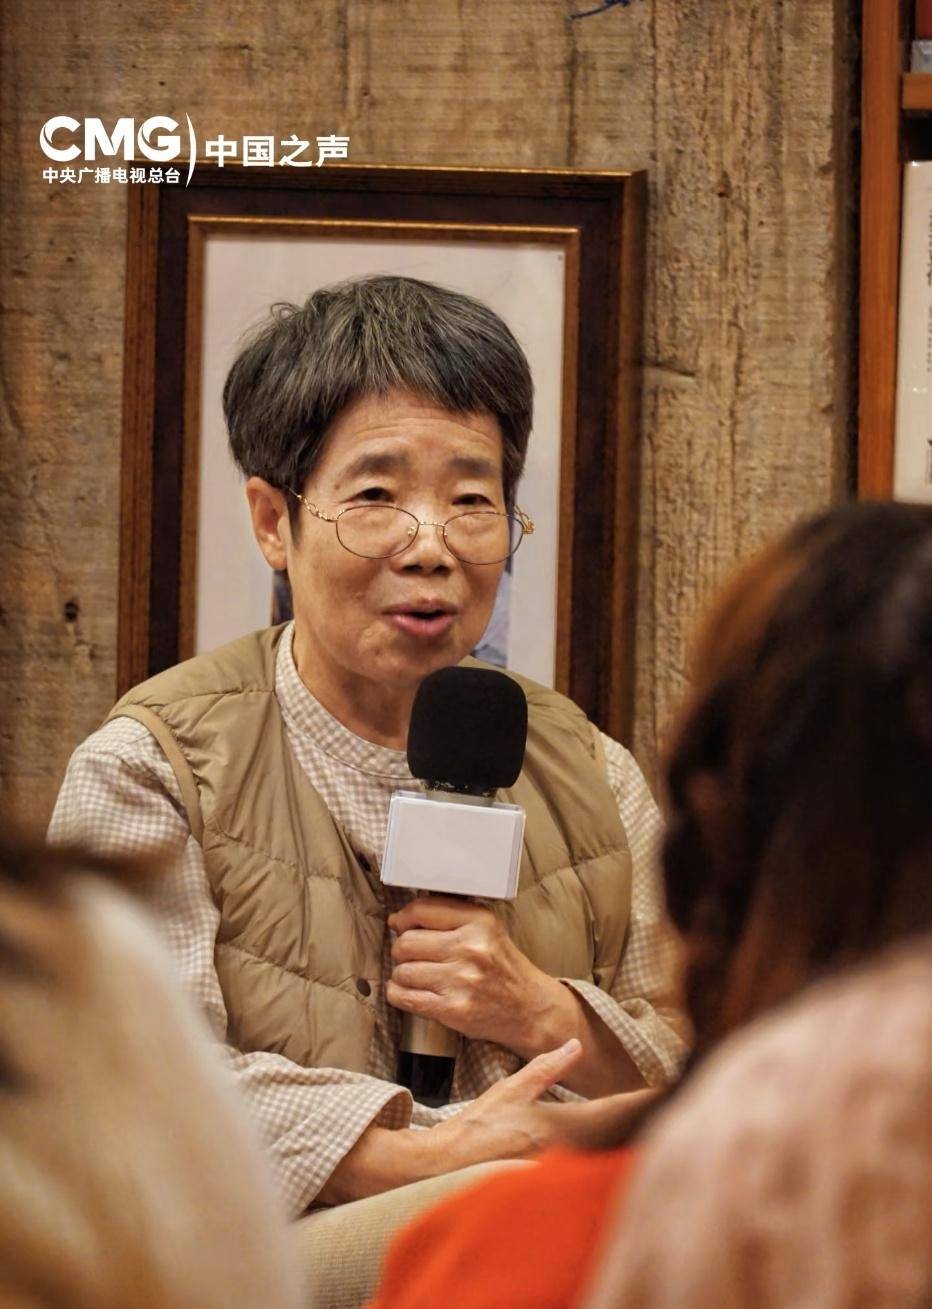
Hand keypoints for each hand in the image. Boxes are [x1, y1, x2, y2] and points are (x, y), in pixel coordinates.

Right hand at [316, 1042, 651, 1204]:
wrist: (446, 1167)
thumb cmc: (475, 1128)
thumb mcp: (508, 1090)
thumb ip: (544, 1070)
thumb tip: (574, 1045)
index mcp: (560, 1125)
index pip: (614, 1111)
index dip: (642, 1100)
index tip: (667, 1089)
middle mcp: (567, 1150)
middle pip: (618, 1134)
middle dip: (642, 1117)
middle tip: (666, 1098)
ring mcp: (562, 1168)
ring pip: (607, 1148)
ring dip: (626, 1131)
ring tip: (646, 1114)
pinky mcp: (553, 1178)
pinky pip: (591, 1161)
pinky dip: (606, 1147)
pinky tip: (612, 1140)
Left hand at [386, 895, 577, 1057]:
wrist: (530, 1009)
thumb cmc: (504, 968)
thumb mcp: (487, 930)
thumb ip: (450, 917)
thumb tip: (398, 919)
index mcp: (479, 922)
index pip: (422, 910)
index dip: (403, 918)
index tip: (400, 925)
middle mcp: (470, 948)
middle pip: (406, 942)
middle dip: (401, 950)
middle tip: (410, 956)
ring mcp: (461, 980)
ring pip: (402, 971)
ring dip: (402, 975)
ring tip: (416, 976)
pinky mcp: (453, 1009)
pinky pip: (405, 997)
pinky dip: (398, 994)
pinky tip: (408, 992)